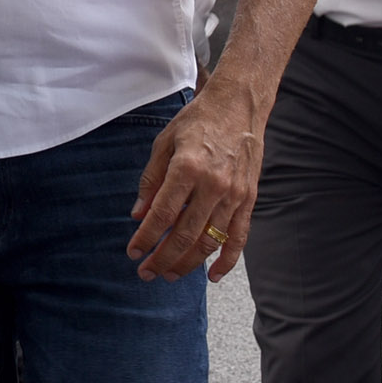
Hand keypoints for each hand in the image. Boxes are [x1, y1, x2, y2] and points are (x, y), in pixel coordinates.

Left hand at [126, 79, 263, 282]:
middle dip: (163, 258)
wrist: (238, 107)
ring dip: (188, 263)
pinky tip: (211, 275)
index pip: (163, 214)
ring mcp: (234, 195)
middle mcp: (213, 186)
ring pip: (210, 241)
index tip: (133, 253)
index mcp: (187, 168)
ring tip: (170, 274)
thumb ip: (150, 180)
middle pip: (185, 234)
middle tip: (147, 273)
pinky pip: (238, 238)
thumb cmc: (197, 122)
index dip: (146, 237)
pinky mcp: (248, 200)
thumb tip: (138, 214)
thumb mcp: (164, 143)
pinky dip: (227, 260)